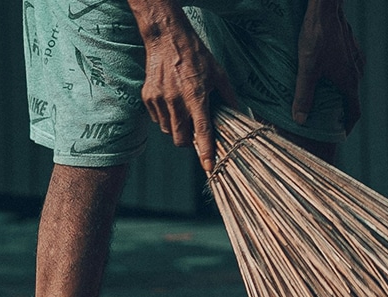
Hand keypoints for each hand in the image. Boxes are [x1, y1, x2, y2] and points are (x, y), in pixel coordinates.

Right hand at [128, 1, 237, 171]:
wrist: (166, 38)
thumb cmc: (195, 54)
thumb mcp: (218, 73)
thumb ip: (228, 97)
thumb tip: (239, 114)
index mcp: (197, 97)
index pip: (202, 132)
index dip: (206, 153)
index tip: (209, 167)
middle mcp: (176, 101)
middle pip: (181, 140)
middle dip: (189, 142)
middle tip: (195, 132)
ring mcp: (160, 99)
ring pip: (168, 131)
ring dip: (178, 129)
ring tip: (184, 112)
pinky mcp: (148, 97)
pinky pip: (158, 119)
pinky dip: (166, 118)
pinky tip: (173, 103)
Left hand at [292, 0, 363, 132]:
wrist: (326, 8)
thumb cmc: (317, 37)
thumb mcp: (307, 68)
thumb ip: (303, 95)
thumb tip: (301, 120)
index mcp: (349, 81)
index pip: (354, 111)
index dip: (348, 125)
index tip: (341, 134)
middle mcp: (356, 72)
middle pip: (351, 97)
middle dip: (341, 109)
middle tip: (327, 117)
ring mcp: (356, 58)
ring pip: (349, 81)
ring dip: (340, 91)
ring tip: (324, 95)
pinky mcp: (351, 47)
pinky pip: (348, 67)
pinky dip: (339, 75)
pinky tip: (325, 70)